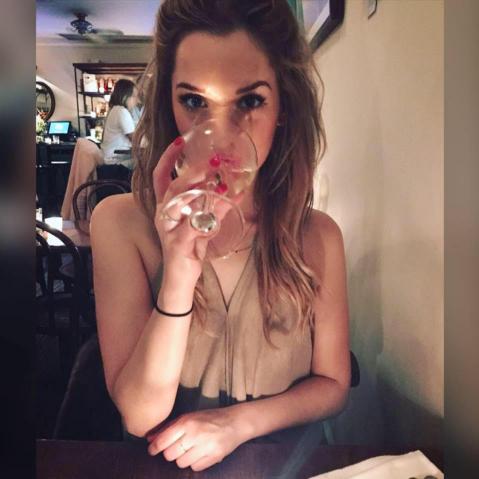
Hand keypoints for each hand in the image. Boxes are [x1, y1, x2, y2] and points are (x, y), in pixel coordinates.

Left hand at [146, 408, 246, 470]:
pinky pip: (194, 468)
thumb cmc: (208, 419)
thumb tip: (149, 438)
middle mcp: (195, 434)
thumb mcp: (188, 417)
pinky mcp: (213, 457)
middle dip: (170, 452)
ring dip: (183, 458)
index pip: (163, 441)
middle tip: (178, 446)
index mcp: (187, 422)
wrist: (234, 422)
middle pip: (169, 455)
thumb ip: (168, 428)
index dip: (154, 448)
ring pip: (181, 463)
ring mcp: (205, 447)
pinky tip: (200, 453)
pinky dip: (194, 463)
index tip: (152, 450)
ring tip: (191, 448)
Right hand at [153, 137, 242, 288]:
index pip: (160, 177)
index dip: (167, 158)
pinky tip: (223, 206)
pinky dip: (209, 215)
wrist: (180, 280)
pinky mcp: (178, 244)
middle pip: (172, 187)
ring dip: (198, 188)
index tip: (180, 141)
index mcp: (165, 208)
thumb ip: (213, 209)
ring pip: (177, 202)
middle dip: (191, 171)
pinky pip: (193, 226)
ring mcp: (168, 230)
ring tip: (218, 180)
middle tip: (213, 160)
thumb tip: (232, 192)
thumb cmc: (188, 251)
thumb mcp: (201, 226)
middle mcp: (163, 216)